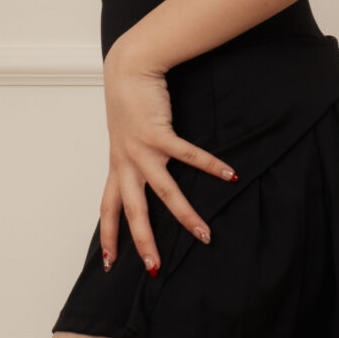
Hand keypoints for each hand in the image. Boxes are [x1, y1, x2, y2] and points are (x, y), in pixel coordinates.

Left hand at [99, 37, 238, 271]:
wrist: (128, 68)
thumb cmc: (130, 100)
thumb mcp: (125, 134)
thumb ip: (134, 154)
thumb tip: (146, 170)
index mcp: (117, 166)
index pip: (109, 208)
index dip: (109, 235)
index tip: (109, 262)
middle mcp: (127, 162)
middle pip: (133, 211)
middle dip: (143, 241)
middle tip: (155, 268)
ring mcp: (142, 149)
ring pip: (164, 192)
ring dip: (185, 216)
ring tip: (204, 236)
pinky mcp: (159, 133)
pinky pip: (188, 156)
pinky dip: (211, 166)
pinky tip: (229, 176)